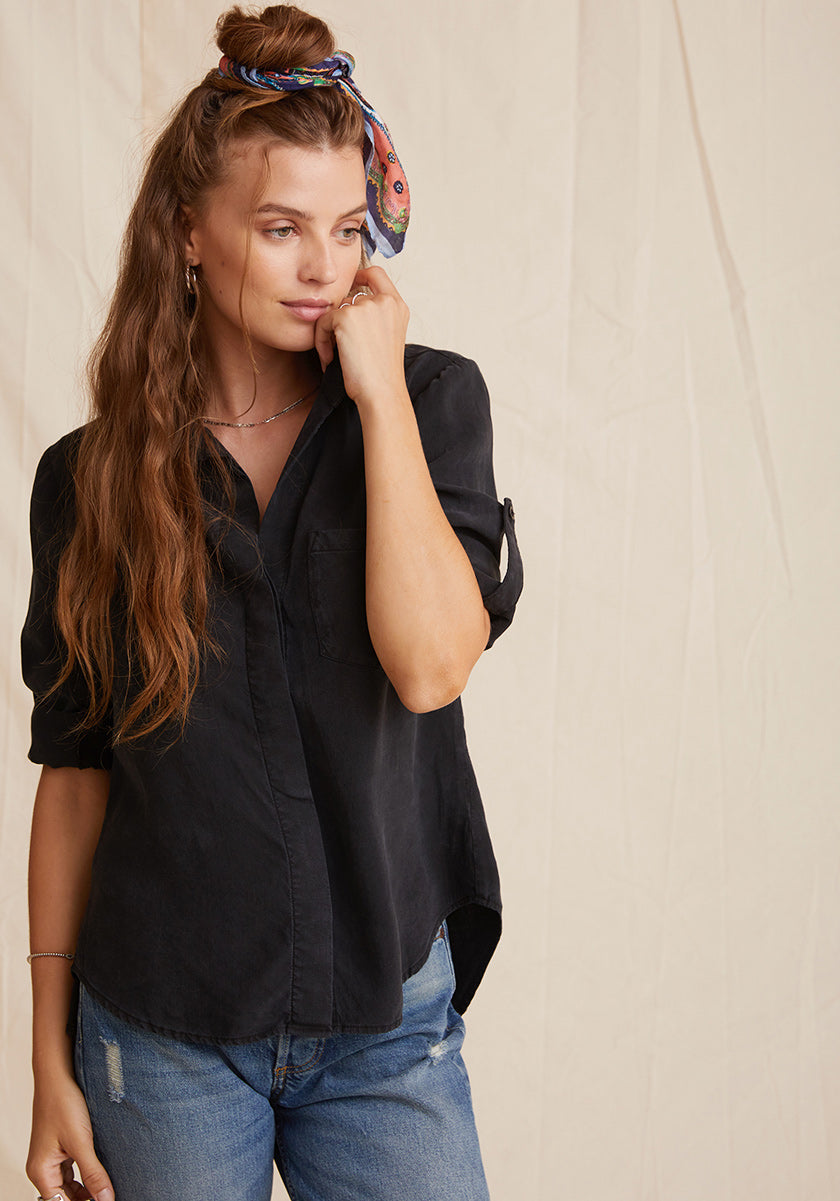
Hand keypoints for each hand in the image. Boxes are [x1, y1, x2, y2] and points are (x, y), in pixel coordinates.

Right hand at [27, 1071, 114, 1200]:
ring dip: (87, 1189)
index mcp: (41, 1171)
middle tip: (108, 1195)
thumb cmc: (62, 1103)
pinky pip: (73, 1170)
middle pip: (64, 1197)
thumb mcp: (81, 1142)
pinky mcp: (61, 1147)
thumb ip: (93, 1173)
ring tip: (107, 1187)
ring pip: (70, 1185)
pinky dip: (86, 1175)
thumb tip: (104, 1199)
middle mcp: (43, 1168)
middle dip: (86, 1198)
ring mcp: (52, 1158)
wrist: (59, 1075)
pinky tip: (101, 1173)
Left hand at [313, 266, 408, 406]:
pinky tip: (330, 359)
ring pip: (333, 311)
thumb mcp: (388, 338)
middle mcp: (384, 302)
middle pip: (349, 297)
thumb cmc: (382, 375)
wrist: (382, 393)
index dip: (360, 275)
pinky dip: (320, 342)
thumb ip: (376, 317)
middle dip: (339, 321)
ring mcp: (366, 306)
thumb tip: (347, 307)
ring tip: (334, 357)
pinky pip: (322, 322)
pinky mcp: (346, 316)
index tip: (350, 285)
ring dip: (328, 334)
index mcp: (397, 306)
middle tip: (338, 348)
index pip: (377, 274)